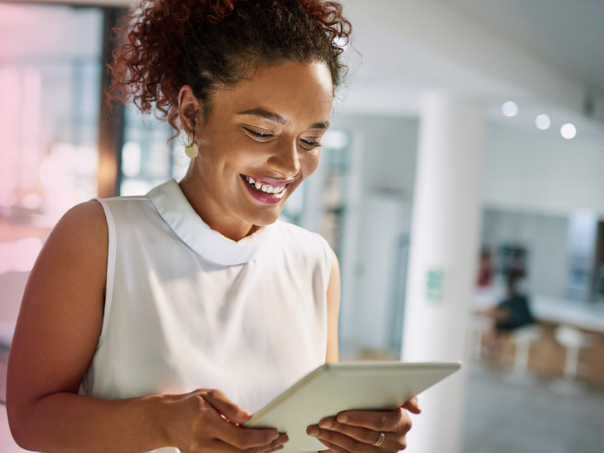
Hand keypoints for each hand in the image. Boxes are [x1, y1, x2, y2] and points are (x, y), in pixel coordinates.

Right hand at [166, 388, 288, 452]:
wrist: (166, 420)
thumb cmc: (191, 403)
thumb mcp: (209, 394)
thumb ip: (229, 406)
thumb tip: (249, 418)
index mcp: (205, 424)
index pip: (238, 439)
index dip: (260, 438)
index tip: (275, 432)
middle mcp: (202, 444)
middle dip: (264, 447)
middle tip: (282, 439)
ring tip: (276, 445)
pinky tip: (260, 449)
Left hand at [306, 397, 420, 452]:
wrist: (375, 399)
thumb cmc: (380, 390)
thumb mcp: (392, 385)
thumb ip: (404, 393)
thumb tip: (416, 408)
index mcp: (403, 422)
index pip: (380, 422)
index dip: (359, 419)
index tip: (340, 415)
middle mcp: (396, 441)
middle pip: (364, 437)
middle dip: (340, 428)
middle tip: (321, 421)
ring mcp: (383, 452)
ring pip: (354, 449)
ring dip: (332, 438)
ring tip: (314, 428)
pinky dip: (332, 447)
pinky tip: (320, 438)